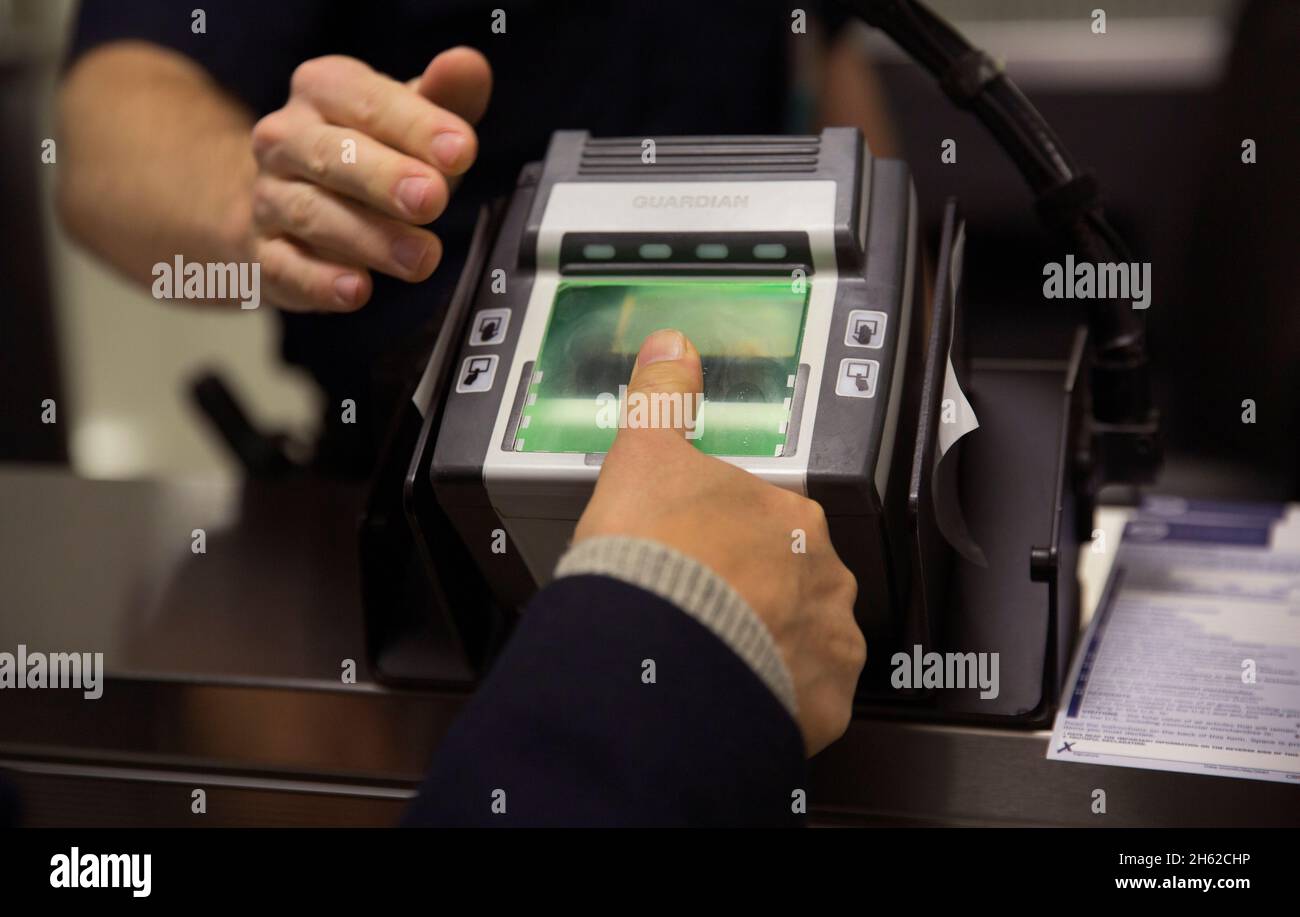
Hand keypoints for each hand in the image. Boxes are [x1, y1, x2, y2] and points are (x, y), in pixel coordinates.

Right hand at [246, 48, 490, 311]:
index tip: (461, 149)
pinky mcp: (264, 256)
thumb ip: (444, 98)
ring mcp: (269, 198)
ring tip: (420, 257)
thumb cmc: (365, 154)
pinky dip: (320, 281)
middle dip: (385, 178)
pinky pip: (285, 268)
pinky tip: (356, 290)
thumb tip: (468, 66)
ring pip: (311, 214)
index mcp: (323, 91)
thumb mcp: (410, 121)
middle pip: (331, 155)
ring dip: (370, 238)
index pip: (366, 100)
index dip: (416, 125)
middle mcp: (286, 140)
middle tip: (431, 199)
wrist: (284, 202)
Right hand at [573, 329, 865, 753]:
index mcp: (793, 515)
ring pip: (806, 638)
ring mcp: (829, 643)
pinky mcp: (822, 704)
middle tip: (701, 607)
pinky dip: (776, 697)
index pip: (770, 519)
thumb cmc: (654, 560)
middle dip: (755, 590)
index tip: (699, 553)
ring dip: (769, 644)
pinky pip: (806, 697)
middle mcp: (825, 576)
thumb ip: (663, 397)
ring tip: (715, 656)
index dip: (728, 536)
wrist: (656, 657)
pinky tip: (734, 692)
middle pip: (794, 576)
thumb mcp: (644, 456)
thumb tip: (673, 346)